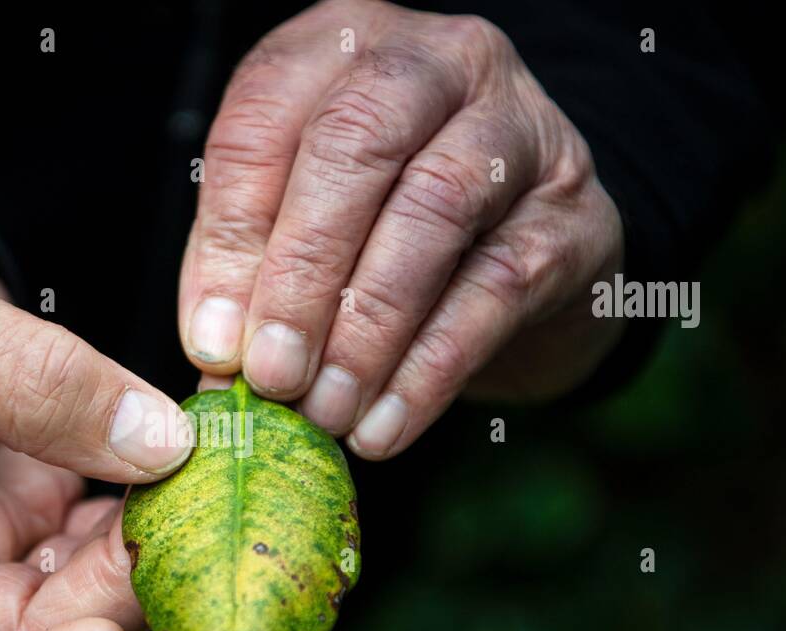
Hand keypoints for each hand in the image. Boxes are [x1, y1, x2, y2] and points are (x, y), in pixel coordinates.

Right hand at [0, 188, 191, 630]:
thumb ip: (31, 382)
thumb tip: (164, 447)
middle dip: (103, 613)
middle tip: (174, 531)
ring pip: (72, 605)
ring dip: (137, 563)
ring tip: (187, 485)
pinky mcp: (19, 502)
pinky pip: (95, 541)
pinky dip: (144, 514)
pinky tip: (180, 463)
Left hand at [179, 0, 624, 457]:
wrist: (531, 258)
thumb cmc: (389, 229)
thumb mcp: (305, 224)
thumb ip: (251, 266)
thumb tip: (216, 353)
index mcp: (342, 49)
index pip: (266, 118)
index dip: (231, 234)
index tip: (212, 341)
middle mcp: (438, 62)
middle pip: (356, 144)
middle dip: (301, 273)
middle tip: (271, 376)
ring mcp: (520, 129)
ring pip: (433, 212)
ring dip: (366, 329)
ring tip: (324, 411)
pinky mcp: (572, 216)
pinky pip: (496, 290)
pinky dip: (429, 371)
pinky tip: (383, 427)